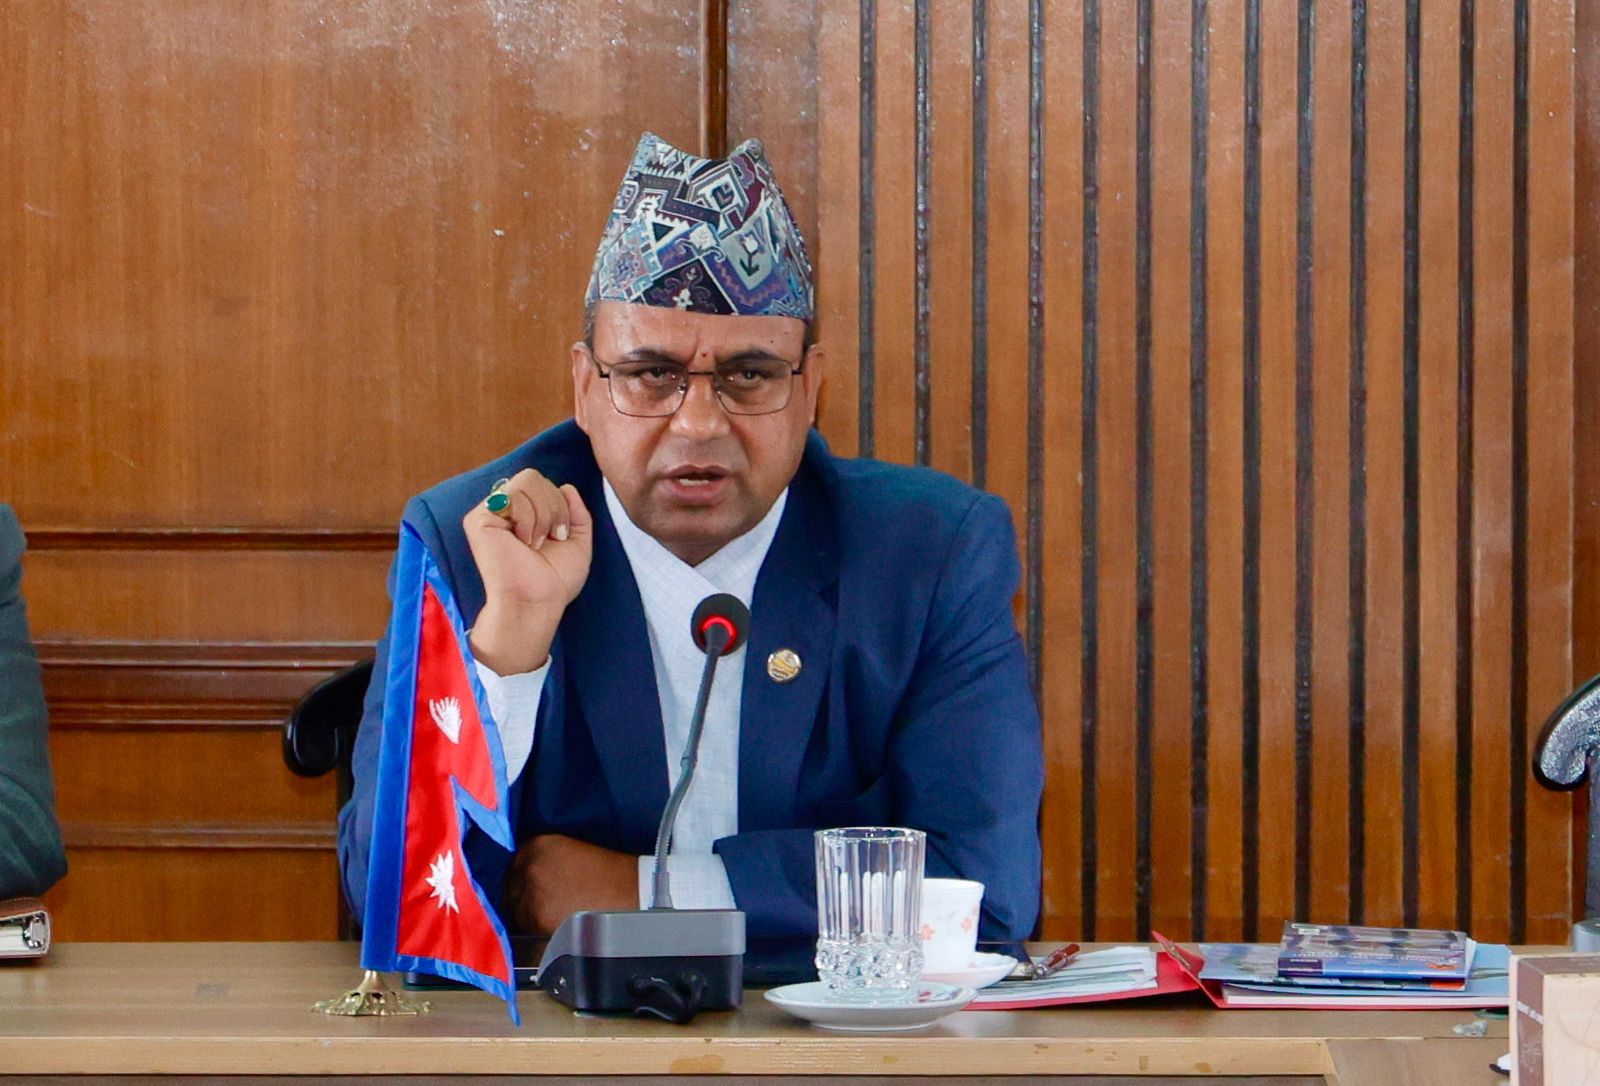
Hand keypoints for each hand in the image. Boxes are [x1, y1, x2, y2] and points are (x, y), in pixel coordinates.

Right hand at [464, 470, 592, 674]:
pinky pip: (512, 494)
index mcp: (523, 514)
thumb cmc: (555, 580)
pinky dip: (527, 518)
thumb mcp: (578, 541)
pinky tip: (522, 542)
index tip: (560, 536)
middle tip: (550, 538)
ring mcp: (489, 513)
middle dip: (553, 507)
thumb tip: (567, 487)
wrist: (538, 599)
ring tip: (534, 542)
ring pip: (526, 481)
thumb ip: (577, 512)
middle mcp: (504, 511)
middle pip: (533, 476)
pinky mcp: (478, 519)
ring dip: (543, 514)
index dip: (560, 504)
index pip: (543, 483)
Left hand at [504, 834, 637, 934]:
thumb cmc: (608, 873)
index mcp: (538, 845)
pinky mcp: (536, 919)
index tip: (533, 887)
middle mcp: (529, 866)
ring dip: (528, 915)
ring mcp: (530, 894)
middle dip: (523, 897)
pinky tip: (556, 926)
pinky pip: (526, 928)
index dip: (523, 878)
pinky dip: (537, 930)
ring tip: (554, 916)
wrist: (633, 894)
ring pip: (515, 910)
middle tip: (545, 904)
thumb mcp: (571, 852)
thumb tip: (524, 877)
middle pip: (510, 888)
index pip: (513, 864)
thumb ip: (544, 860)